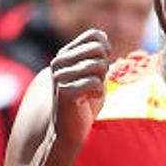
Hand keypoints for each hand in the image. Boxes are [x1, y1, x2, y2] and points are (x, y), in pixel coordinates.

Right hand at [50, 29, 111, 148]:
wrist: (69, 130)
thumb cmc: (84, 102)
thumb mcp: (93, 74)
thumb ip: (97, 56)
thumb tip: (104, 38)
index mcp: (65, 54)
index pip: (95, 35)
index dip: (106, 49)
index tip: (101, 67)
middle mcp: (59, 62)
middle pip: (99, 49)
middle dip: (104, 67)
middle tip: (94, 83)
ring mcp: (60, 76)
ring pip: (98, 66)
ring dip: (101, 82)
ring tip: (89, 93)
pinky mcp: (64, 91)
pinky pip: (95, 83)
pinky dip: (98, 94)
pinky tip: (87, 101)